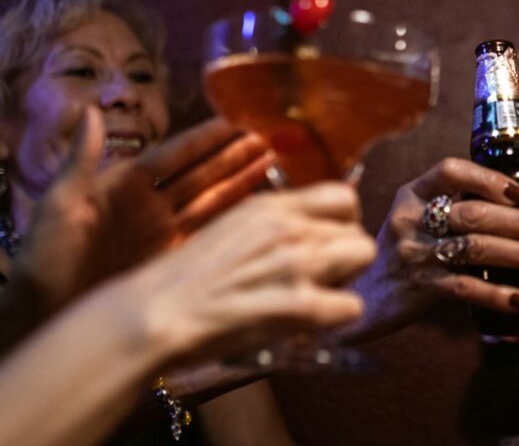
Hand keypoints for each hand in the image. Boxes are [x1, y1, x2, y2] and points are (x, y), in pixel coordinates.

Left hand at [16, 108, 269, 315]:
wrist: (42, 318)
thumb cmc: (44, 260)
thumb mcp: (59, 205)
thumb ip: (81, 159)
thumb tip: (93, 110)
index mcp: (122, 187)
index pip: (172, 155)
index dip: (203, 139)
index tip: (234, 122)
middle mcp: (148, 207)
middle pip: (199, 175)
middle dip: (231, 157)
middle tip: (265, 140)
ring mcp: (162, 236)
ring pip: (210, 202)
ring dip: (239, 183)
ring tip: (269, 164)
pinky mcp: (171, 263)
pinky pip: (209, 237)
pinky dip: (234, 223)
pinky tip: (257, 210)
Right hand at [126, 182, 374, 364]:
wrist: (153, 314)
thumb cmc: (184, 278)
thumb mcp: (231, 226)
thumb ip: (273, 222)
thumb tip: (310, 226)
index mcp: (271, 206)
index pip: (344, 197)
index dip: (345, 222)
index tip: (330, 241)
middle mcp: (289, 228)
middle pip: (357, 231)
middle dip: (346, 256)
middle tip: (321, 278)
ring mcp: (296, 265)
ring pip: (363, 258)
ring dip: (346, 281)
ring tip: (318, 296)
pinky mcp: (299, 306)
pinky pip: (352, 306)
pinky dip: (337, 317)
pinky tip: (311, 323)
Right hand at [342, 158, 518, 342]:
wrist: (361, 296)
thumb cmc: (403, 252)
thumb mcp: (416, 218)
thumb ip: (452, 207)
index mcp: (412, 193)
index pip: (450, 171)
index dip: (487, 178)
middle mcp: (411, 219)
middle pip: (473, 214)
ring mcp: (414, 253)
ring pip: (475, 249)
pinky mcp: (419, 288)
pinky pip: (464, 288)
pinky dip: (497, 294)